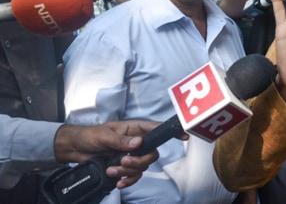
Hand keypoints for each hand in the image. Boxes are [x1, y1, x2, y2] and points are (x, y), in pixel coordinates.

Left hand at [54, 120, 187, 188]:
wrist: (76, 149)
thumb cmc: (91, 136)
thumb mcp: (104, 135)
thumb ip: (121, 140)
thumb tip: (138, 143)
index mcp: (135, 129)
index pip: (157, 129)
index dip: (171, 132)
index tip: (183, 136)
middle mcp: (137, 142)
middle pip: (152, 154)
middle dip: (138, 162)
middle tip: (123, 162)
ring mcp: (132, 155)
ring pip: (142, 167)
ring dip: (128, 172)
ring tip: (111, 170)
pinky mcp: (126, 167)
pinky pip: (135, 176)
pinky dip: (127, 181)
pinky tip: (118, 182)